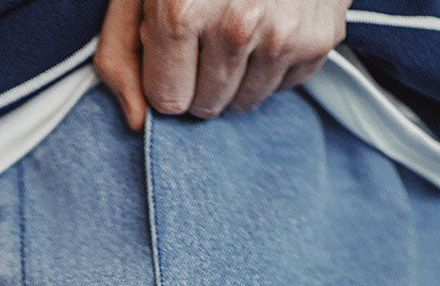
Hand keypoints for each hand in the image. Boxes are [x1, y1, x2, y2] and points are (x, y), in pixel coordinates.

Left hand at [95, 0, 349, 129]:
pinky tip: (270, 18)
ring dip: (236, 73)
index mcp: (182, 10)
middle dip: (199, 77)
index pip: (168, 101)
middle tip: (207, 28)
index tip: (173, 42)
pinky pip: (281, 86)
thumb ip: (120, 53)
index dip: (166, 75)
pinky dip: (271, 62)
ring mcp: (283, 34)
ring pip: (244, 102)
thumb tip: (136, 122)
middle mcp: (236, 27)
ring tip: (238, 21)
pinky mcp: (318, 39)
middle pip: (206, 106)